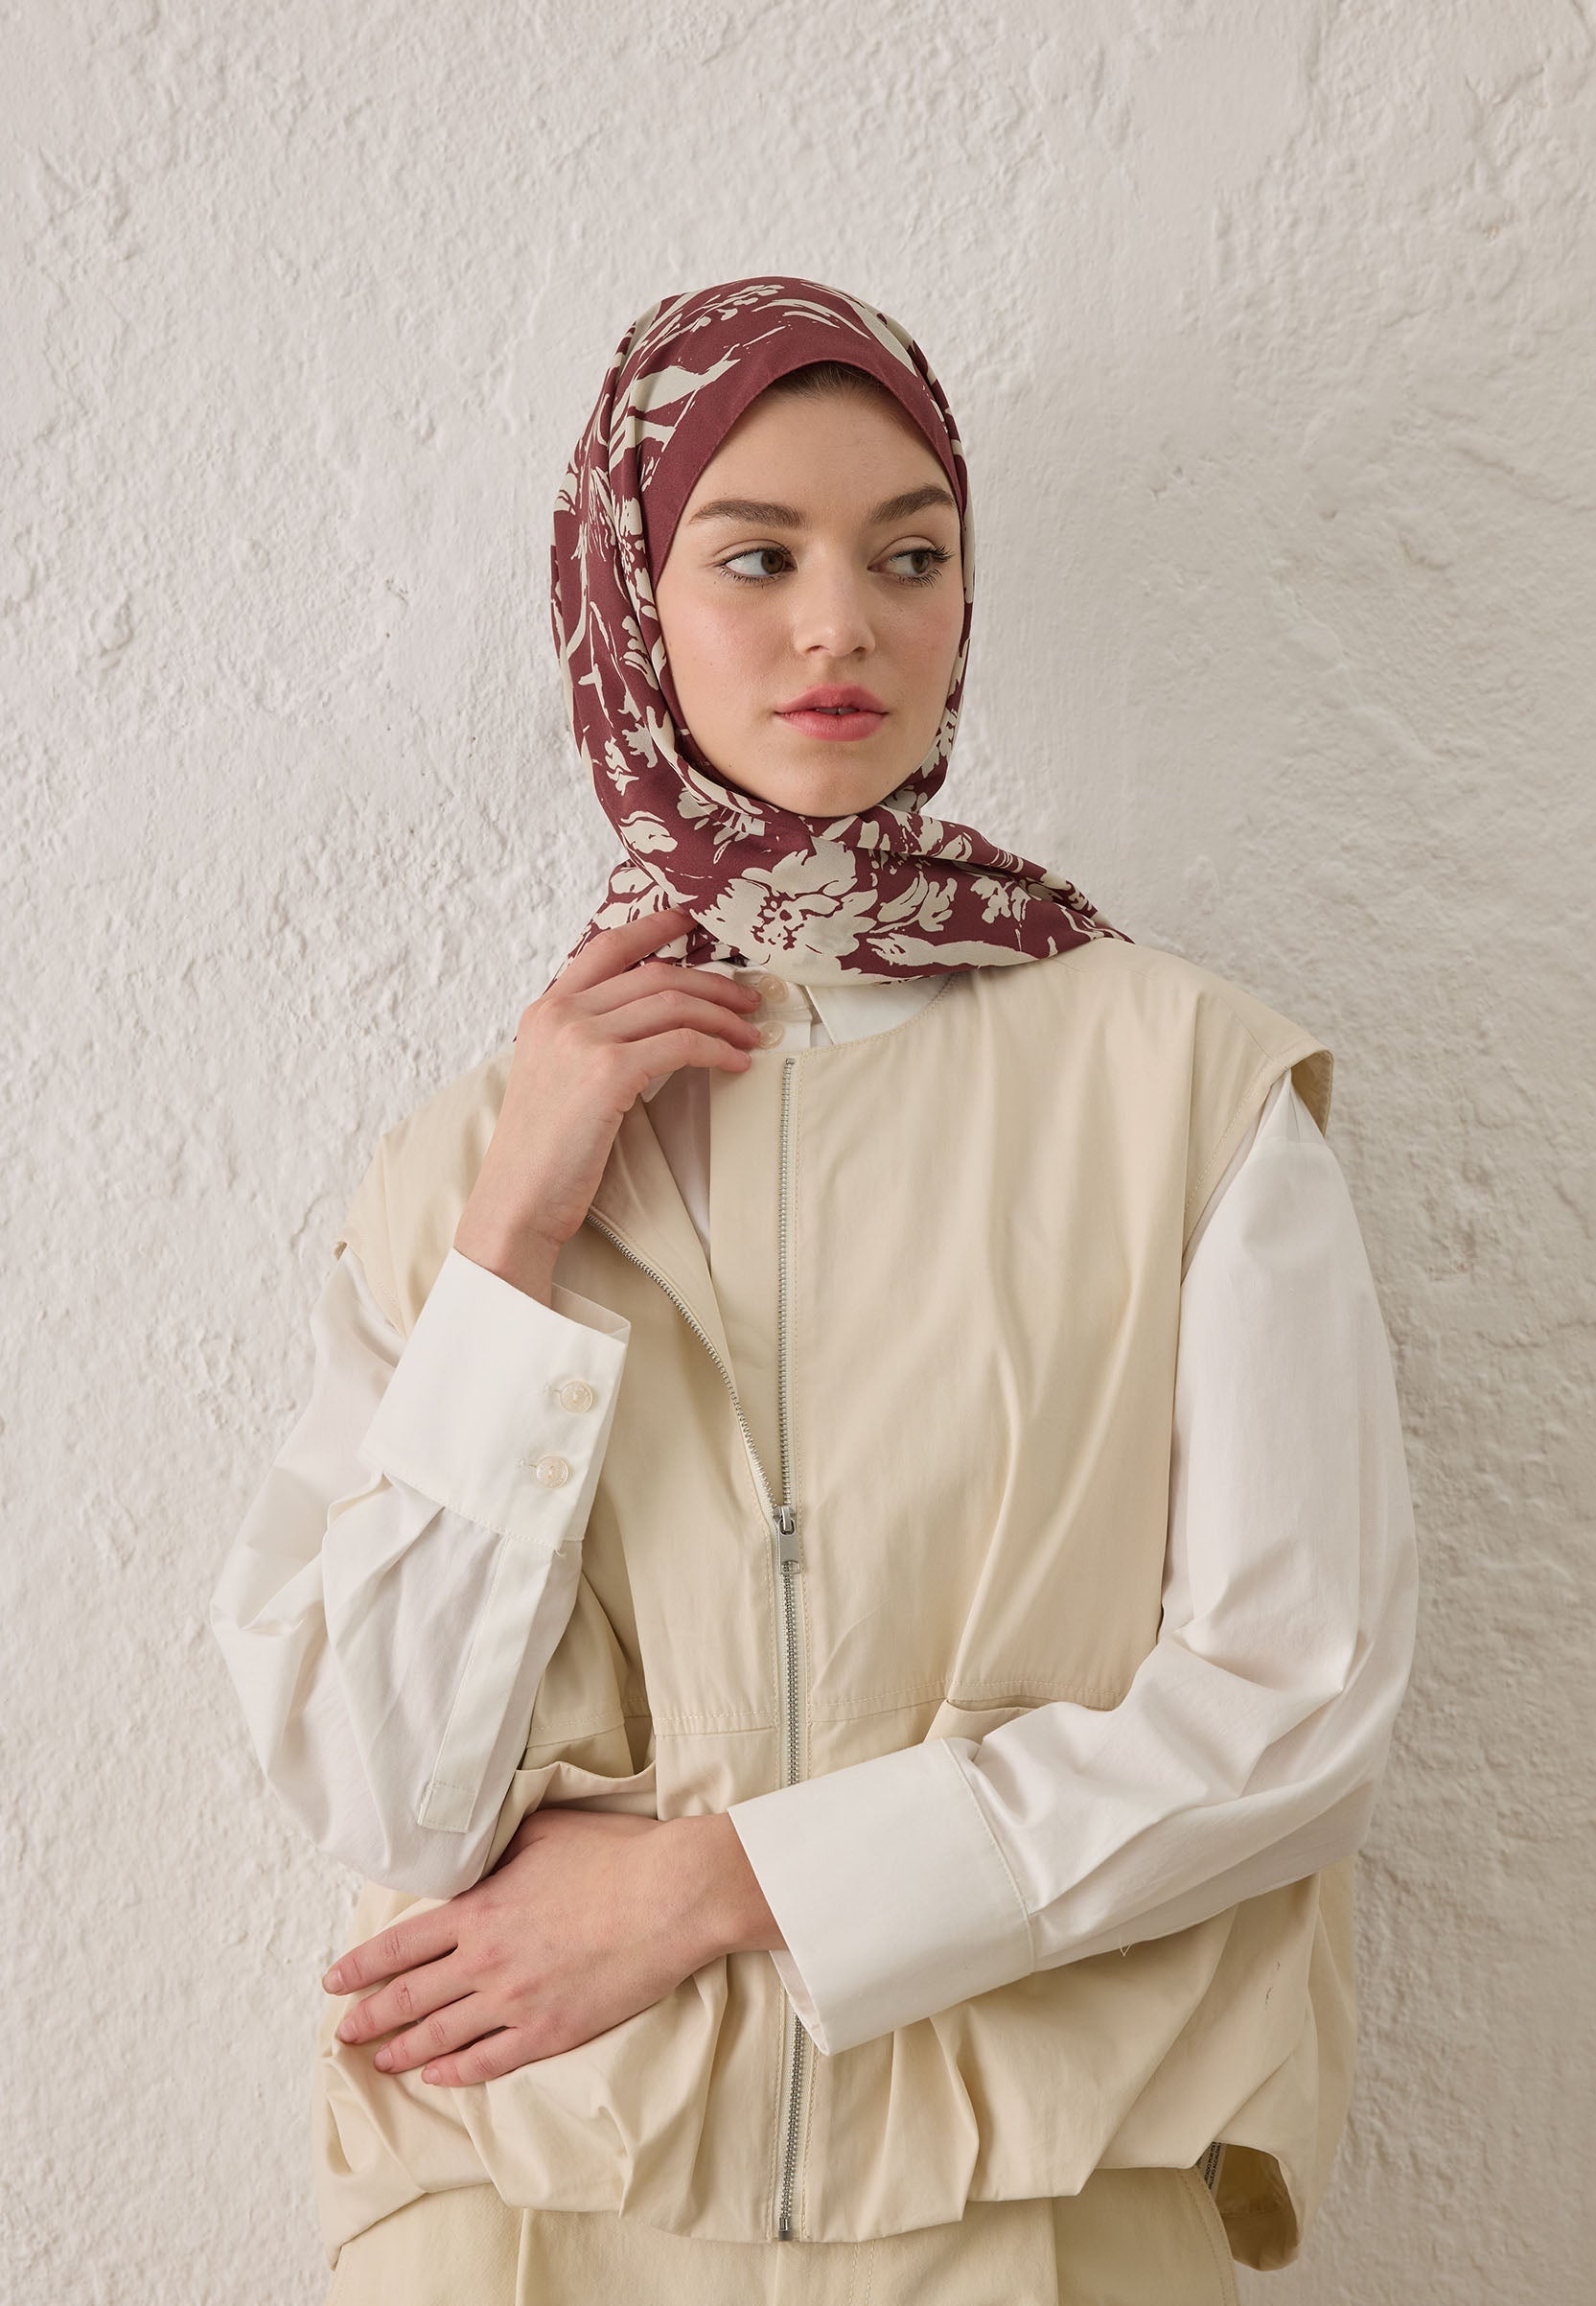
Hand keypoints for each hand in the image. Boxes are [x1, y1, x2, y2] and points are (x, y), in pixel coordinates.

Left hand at [320, 1807, 777, 2086]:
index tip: (333, 1980)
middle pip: (408, 1997)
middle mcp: (485, 1960)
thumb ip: (494, 1847)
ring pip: (440, 2036)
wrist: (671, 1896)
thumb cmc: (614, 1854)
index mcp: (479, 1908)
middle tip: (342, 2032)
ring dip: (402, 2050)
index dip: (359, 1966)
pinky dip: (456, 2072)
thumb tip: (470, 1849)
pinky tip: (438, 2076)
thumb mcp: (541, 1830)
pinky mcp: (551, 2031)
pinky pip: (489, 2062)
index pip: (399, 1944)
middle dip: (368, 2016)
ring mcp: (516, 2002)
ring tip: (378, 2060)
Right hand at [453, 907, 762, 1300]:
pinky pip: (680, 1044)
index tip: (695, 921)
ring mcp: (581, 1038)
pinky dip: (717, 1049)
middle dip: (713, 982)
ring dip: (723, 1016)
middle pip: (655, 973)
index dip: (656, 926)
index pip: (609, 946)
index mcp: (546, 1008)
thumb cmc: (543, 1152)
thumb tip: (651, 1021)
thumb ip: (588, 1038)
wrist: (516, 1201)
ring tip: (751, 1034)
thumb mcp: (554, 1076)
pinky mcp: (606, 1071)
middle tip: (748, 998)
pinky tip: (736, 1062)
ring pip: (673, 1003)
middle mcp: (560, 1012)